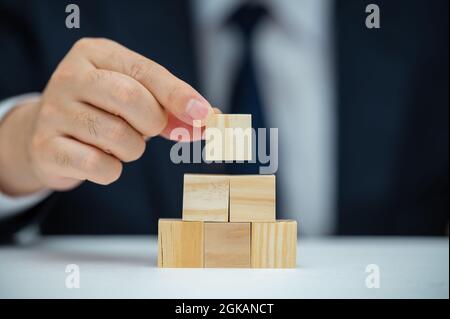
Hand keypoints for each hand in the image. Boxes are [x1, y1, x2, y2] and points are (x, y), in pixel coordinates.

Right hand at [0, 38, 212, 195]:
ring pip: (117, 136)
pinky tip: (101, 160)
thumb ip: (171, 108)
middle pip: (129, 97)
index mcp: (95, 54)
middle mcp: (69, 76)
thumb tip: (208, 121)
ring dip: (132, 149)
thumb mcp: (136, 98)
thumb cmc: (103, 111)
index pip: (145, 71)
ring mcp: (53, 112)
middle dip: (152, 121)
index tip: (204, 115)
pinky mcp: (45, 147)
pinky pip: (97, 165)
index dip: (178, 95)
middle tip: (149, 128)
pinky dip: (111, 170)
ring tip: (119, 143)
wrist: (49, 134)